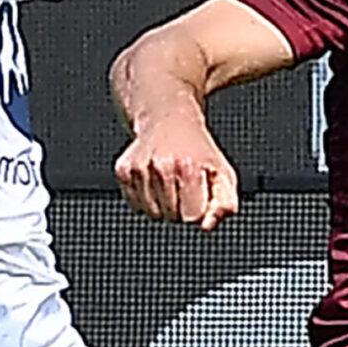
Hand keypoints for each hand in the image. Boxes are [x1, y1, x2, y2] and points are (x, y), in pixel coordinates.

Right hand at [116, 118, 241, 230]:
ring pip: (152, 214)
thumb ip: (224, 204)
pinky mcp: (123, 171)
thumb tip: (207, 226)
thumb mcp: (223, 174)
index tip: (201, 191)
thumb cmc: (198, 152)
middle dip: (181, 209)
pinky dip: (147, 200)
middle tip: (185, 185)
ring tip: (170, 183)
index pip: (192, 217)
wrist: (168, 120)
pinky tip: (155, 181)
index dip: (199, 208)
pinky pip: (136, 206)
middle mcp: (160, 166)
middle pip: (172, 218)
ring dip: (163, 206)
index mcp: (187, 167)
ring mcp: (139, 169)